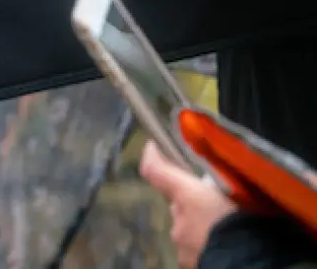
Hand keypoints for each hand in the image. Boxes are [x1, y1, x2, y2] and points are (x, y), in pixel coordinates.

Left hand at [140, 141, 237, 267]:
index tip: (153, 146)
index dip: (152, 156)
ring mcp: (180, 245)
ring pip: (186, 226)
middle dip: (191, 199)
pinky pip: (193, 246)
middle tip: (216, 198)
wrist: (251, 265)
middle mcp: (177, 220)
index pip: (154, 170)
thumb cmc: (249, 225)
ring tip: (225, 225)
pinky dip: (204, 242)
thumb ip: (223, 183)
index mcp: (187, 197)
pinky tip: (223, 243)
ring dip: (200, 223)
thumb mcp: (242, 194)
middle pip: (177, 202)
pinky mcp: (187, 263)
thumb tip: (215, 178)